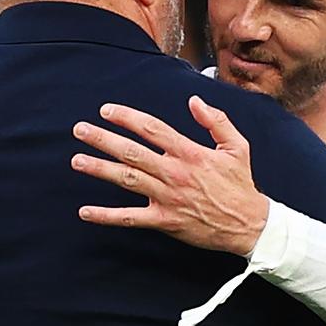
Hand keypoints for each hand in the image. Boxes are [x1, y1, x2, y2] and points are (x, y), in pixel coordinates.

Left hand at [71, 96, 269, 255]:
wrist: (249, 224)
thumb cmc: (240, 185)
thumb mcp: (237, 146)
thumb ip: (216, 120)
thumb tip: (195, 100)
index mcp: (189, 152)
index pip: (152, 128)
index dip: (126, 117)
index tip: (106, 110)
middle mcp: (174, 172)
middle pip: (132, 151)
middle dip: (103, 139)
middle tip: (80, 130)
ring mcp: (167, 197)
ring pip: (127, 179)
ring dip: (99, 169)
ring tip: (77, 160)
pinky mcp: (164, 221)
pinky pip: (130, 218)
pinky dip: (106, 216)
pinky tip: (85, 211)